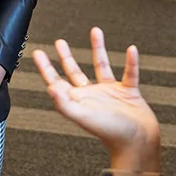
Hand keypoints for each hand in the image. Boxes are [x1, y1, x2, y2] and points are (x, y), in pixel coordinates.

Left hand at [33, 28, 160, 171]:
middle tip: (59, 42)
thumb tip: (49, 88)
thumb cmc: (111, 134)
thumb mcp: (83, 117)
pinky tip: (131, 50)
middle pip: (75, 72)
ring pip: (101, 66)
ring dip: (98, 49)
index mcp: (78, 101)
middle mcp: (92, 95)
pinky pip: (129, 72)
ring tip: (95, 32)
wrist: (138, 143)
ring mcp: (110, 93)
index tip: (38, 53)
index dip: (46, 67)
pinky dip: (131, 61)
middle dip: (66, 57)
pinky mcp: (129, 92)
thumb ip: (65, 104)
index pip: (57, 81)